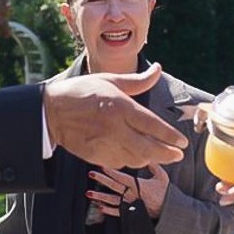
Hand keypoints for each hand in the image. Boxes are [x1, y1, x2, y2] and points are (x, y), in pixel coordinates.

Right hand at [44, 65, 187, 169]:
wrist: (51, 112)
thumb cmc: (82, 92)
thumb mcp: (110, 80)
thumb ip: (138, 81)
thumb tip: (158, 69)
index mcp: (120, 107)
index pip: (153, 126)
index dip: (171, 136)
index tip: (183, 143)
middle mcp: (115, 128)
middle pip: (149, 148)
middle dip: (168, 154)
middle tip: (178, 156)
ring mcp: (104, 144)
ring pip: (136, 159)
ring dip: (150, 158)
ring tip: (159, 154)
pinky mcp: (96, 156)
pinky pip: (120, 163)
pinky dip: (131, 160)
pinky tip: (136, 155)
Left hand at [90, 162, 169, 217]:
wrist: (169, 212)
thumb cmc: (166, 194)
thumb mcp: (162, 177)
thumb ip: (154, 166)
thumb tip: (147, 156)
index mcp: (139, 185)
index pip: (122, 177)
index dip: (112, 171)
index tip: (102, 166)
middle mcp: (132, 195)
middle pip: (114, 186)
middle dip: (102, 179)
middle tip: (91, 174)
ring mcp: (130, 205)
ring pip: (112, 200)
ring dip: (100, 197)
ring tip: (88, 194)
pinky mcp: (131, 213)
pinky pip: (117, 212)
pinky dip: (108, 210)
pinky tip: (99, 207)